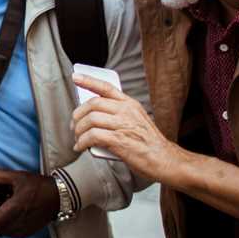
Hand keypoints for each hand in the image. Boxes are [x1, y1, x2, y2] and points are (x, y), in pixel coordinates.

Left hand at [0, 169, 60, 237]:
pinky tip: (12, 213)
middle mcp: (17, 222)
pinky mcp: (28, 232)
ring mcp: (23, 229)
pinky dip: (7, 225)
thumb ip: (0, 176)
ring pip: (3, 230)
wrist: (58, 197)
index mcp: (13, 209)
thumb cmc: (39, 186)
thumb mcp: (18, 176)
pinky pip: (11, 232)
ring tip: (6, 207)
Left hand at [71, 74, 185, 182]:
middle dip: (78, 115)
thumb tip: (93, 116)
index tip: (76, 77)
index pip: (106, 87)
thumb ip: (118, 114)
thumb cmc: (149, 143)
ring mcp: (123, 125)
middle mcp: (126, 111)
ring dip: (78, 130)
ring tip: (77, 139)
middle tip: (74, 126)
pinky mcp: (119, 140)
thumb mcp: (137, 120)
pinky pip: (93, 136)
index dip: (89, 81)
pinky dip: (82, 142)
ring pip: (90, 119)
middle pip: (93, 104)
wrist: (164, 160)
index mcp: (130, 104)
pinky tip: (80, 147)